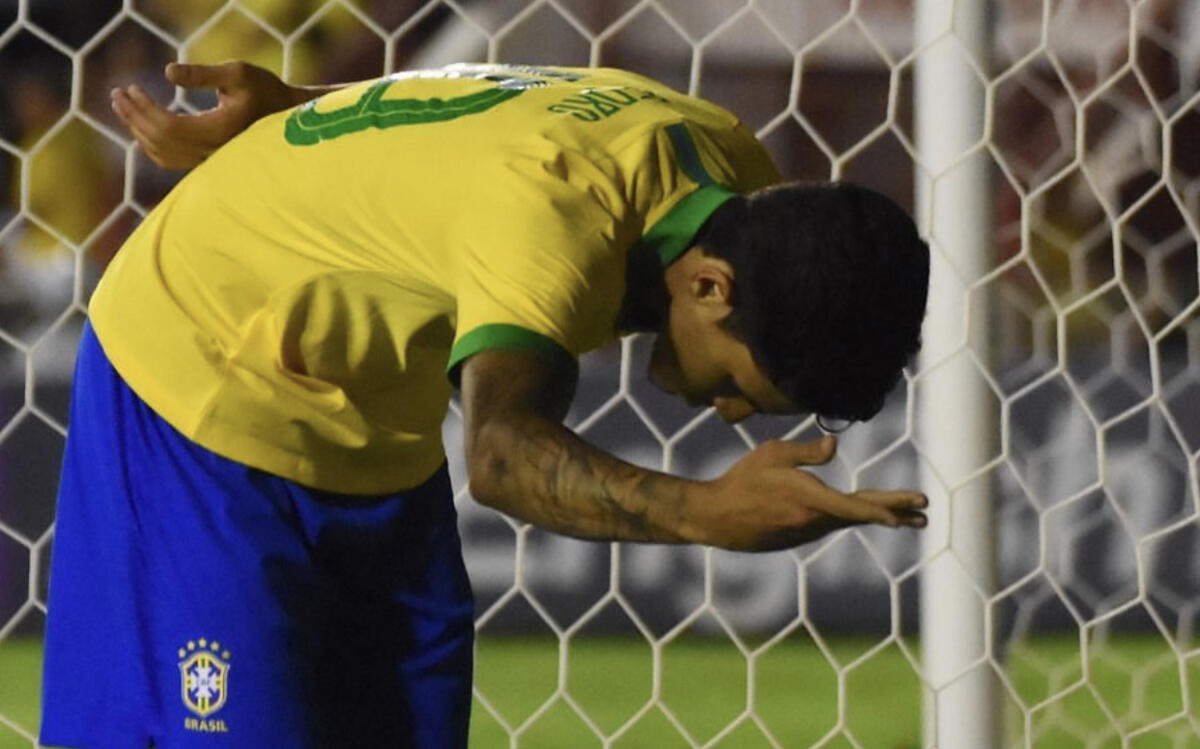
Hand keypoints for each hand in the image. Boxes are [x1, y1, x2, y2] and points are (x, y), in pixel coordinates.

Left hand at [110, 61, 295, 168]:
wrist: (285, 116)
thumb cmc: (264, 90)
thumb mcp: (237, 73)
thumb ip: (203, 74)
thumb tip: (167, 72)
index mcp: (219, 130)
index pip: (168, 125)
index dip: (144, 108)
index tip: (130, 88)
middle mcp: (212, 150)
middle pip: (159, 140)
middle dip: (133, 117)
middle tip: (117, 94)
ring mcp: (210, 160)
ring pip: (161, 153)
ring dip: (138, 130)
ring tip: (124, 107)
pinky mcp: (207, 161)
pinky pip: (170, 160)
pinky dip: (150, 144)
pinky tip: (142, 126)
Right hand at [689, 436, 926, 550]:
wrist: (716, 517)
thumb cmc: (742, 479)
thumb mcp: (772, 455)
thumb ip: (806, 452)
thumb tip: (835, 446)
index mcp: (811, 499)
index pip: (857, 505)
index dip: (888, 507)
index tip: (914, 508)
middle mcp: (815, 521)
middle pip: (862, 515)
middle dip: (896, 514)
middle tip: (925, 515)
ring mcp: (807, 532)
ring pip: (848, 520)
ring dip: (876, 516)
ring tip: (904, 517)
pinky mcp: (799, 536)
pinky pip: (830, 522)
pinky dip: (850, 517)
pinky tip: (858, 513)